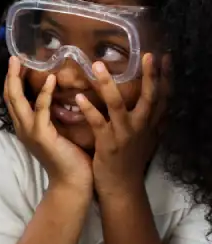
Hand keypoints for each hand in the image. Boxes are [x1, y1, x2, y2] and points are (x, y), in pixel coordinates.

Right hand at [4, 57, 91, 192]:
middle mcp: (23, 128)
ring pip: (17, 100)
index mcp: (26, 127)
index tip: (17, 63)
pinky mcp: (42, 135)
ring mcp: (30, 132)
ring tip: (21, 62)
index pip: (14, 99)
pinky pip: (41, 109)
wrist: (74, 183)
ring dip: (17, 79)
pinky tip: (51, 79)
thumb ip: (56, 116)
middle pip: (9, 97)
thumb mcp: (60, 133)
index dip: (13, 81)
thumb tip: (65, 96)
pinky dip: (44, 93)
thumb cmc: (71, 159)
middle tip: (14, 57)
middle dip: (10, 76)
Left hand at [77, 55, 165, 195]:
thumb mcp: (147, 139)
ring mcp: (124, 135)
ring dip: (107, 84)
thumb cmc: (130, 160)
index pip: (162, 97)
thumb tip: (158, 103)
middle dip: (151, 76)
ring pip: (118, 105)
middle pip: (150, 97)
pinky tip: (79, 97)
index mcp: (150, 125)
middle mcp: (141, 127)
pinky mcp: (108, 144)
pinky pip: (98, 123)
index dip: (165, 77)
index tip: (165, 57)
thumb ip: (151, 120)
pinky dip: (89, 109)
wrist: (122, 187)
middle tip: (149, 56)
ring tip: (97, 65)